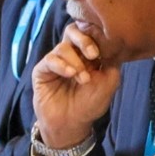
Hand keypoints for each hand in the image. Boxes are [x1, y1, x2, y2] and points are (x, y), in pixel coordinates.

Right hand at [31, 23, 120, 150]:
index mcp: (88, 54)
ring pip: (63, 47)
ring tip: (83, 79)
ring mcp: (56, 61)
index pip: (90, 34)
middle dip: (84, 40)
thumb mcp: (109, 82)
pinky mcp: (42, 70)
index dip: (96, 37)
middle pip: (73, 31)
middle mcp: (71, 54)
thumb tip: (112, 43)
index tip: (102, 51)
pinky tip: (70, 75)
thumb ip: (112, 62)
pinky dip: (61, 65)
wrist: (71, 124)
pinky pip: (50, 59)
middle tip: (92, 54)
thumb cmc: (90, 105)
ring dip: (76, 62)